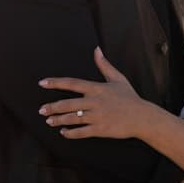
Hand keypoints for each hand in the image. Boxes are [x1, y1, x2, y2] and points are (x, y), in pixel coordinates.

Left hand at [41, 49, 159, 140]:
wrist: (142, 117)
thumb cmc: (129, 98)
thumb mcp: (117, 78)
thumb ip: (104, 65)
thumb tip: (96, 49)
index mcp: (97, 88)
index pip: (72, 83)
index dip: (56, 83)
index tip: (42, 83)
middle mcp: (95, 102)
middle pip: (68, 104)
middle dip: (53, 107)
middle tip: (41, 110)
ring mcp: (97, 116)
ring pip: (73, 119)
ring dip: (58, 120)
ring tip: (49, 121)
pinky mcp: (100, 129)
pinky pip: (81, 132)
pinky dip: (71, 133)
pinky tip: (64, 132)